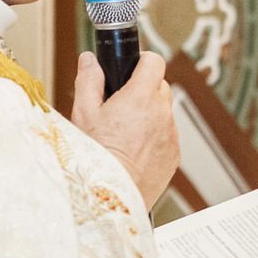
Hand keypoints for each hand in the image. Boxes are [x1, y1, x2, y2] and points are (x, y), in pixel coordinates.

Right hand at [71, 50, 177, 206]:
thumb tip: (90, 60)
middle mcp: (162, 114)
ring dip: (150, 114)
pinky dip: (155, 136)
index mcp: (141, 98)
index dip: (142, 62)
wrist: (111, 197)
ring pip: (164, 112)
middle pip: (160, 86)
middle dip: (143, 89)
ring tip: (126, 130)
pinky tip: (134, 148)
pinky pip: (167, 135)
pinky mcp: (174, 155)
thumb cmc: (96, 157)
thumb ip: (89, 80)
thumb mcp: (84, 113)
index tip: (132, 67)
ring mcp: (171, 135)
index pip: (154, 62)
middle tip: (122, 103)